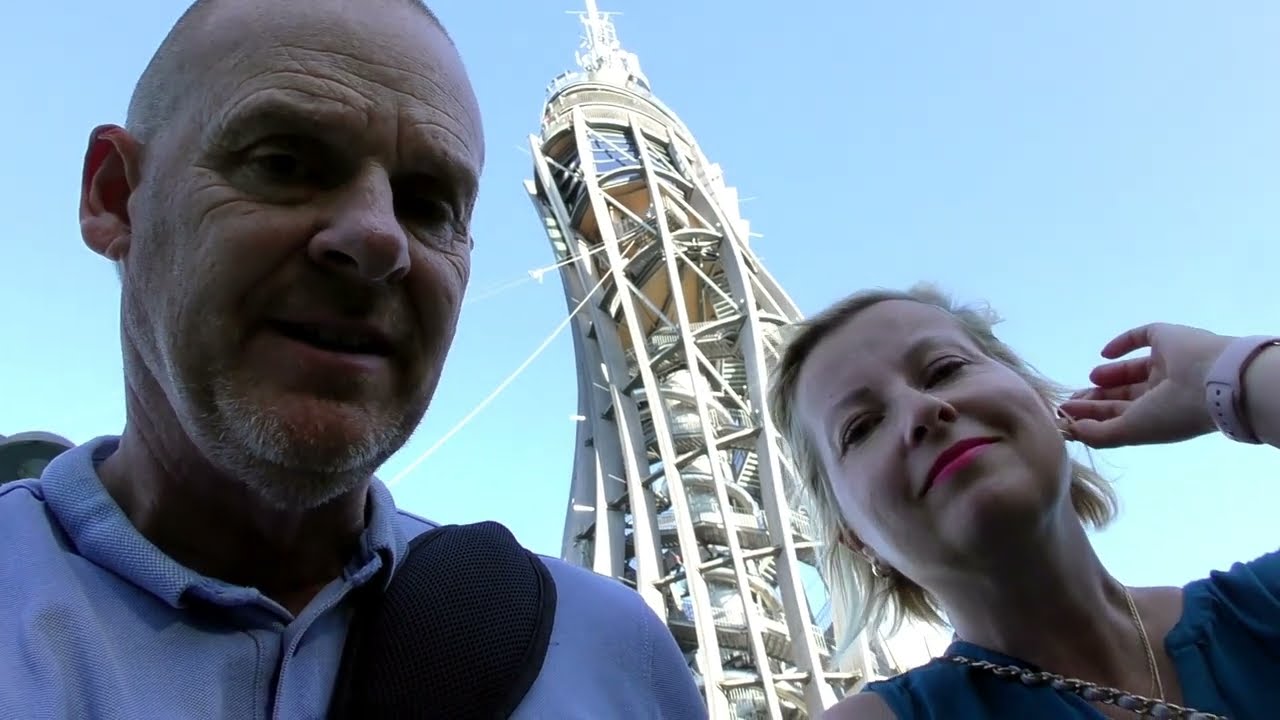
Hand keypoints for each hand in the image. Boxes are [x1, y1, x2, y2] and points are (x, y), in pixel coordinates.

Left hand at [1058, 323, 1233, 448]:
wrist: (1214, 380)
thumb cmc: (1172, 412)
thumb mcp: (1130, 431)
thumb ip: (1098, 434)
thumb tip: (1070, 429)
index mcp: (1162, 415)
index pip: (1123, 416)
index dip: (1095, 416)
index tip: (1067, 416)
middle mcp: (1167, 391)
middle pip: (1124, 396)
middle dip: (1096, 400)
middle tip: (1070, 402)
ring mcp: (1168, 363)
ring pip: (1129, 371)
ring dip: (1106, 378)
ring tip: (1085, 385)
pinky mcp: (1166, 337)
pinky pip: (1141, 337)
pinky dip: (1121, 344)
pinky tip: (1104, 354)